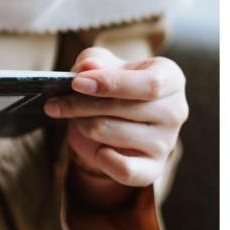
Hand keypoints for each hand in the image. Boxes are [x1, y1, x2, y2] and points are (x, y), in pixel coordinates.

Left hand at [44, 47, 187, 205]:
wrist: (114, 122)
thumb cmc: (110, 86)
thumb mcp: (99, 65)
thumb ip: (92, 60)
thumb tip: (88, 67)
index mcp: (170, 77)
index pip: (149, 84)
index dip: (109, 83)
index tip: (75, 83)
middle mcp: (175, 111)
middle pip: (121, 108)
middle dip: (80, 104)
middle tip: (54, 103)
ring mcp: (166, 143)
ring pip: (109, 133)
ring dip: (82, 125)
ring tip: (77, 119)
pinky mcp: (153, 169)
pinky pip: (122, 169)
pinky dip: (100, 158)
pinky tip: (96, 147)